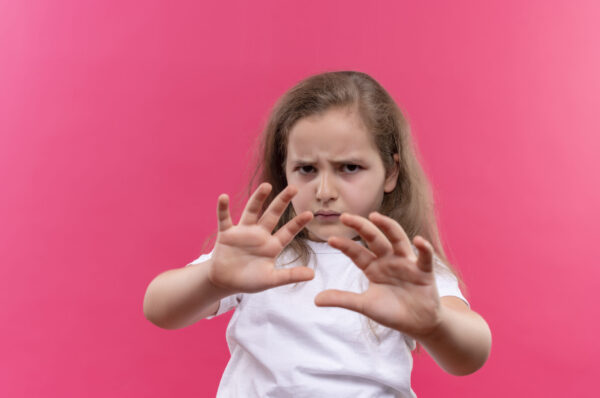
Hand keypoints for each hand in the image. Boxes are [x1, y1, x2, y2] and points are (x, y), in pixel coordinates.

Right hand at [208, 183, 313, 293]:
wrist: (225, 282)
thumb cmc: (250, 280)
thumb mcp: (271, 279)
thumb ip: (290, 276)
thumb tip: (313, 275)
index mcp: (272, 245)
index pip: (288, 231)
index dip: (298, 223)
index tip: (310, 214)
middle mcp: (260, 234)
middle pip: (273, 214)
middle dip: (282, 201)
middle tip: (294, 188)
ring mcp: (243, 231)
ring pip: (252, 211)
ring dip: (258, 198)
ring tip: (266, 186)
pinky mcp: (227, 233)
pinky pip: (224, 218)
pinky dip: (223, 208)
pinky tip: (223, 197)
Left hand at [314, 212, 440, 337]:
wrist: (417, 324)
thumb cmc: (391, 312)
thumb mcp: (364, 305)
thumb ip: (343, 300)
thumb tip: (315, 300)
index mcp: (373, 267)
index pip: (356, 253)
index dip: (345, 246)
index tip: (330, 239)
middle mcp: (388, 260)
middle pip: (374, 238)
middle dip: (360, 227)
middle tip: (345, 216)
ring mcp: (406, 263)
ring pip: (397, 239)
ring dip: (387, 226)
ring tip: (375, 216)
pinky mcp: (424, 271)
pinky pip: (425, 257)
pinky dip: (424, 248)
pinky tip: (418, 240)